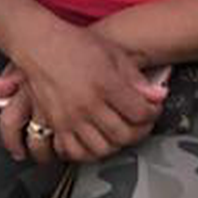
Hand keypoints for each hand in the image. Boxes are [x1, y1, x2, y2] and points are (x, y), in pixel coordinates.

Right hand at [6, 23, 166, 162]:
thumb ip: (136, 78)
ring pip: (101, 149)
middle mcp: (87, 104)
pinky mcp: (55, 125)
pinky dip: (88, 153)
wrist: (40, 45)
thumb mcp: (113, 54)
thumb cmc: (75, 45)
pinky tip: (96, 141)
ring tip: (121, 132)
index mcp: (105, 84)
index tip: (152, 109)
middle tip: (141, 123)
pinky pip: (74, 152)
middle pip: (123, 135)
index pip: (139, 112)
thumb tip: (158, 96)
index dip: (152, 113)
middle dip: (139, 131)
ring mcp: (70, 118)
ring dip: (116, 144)